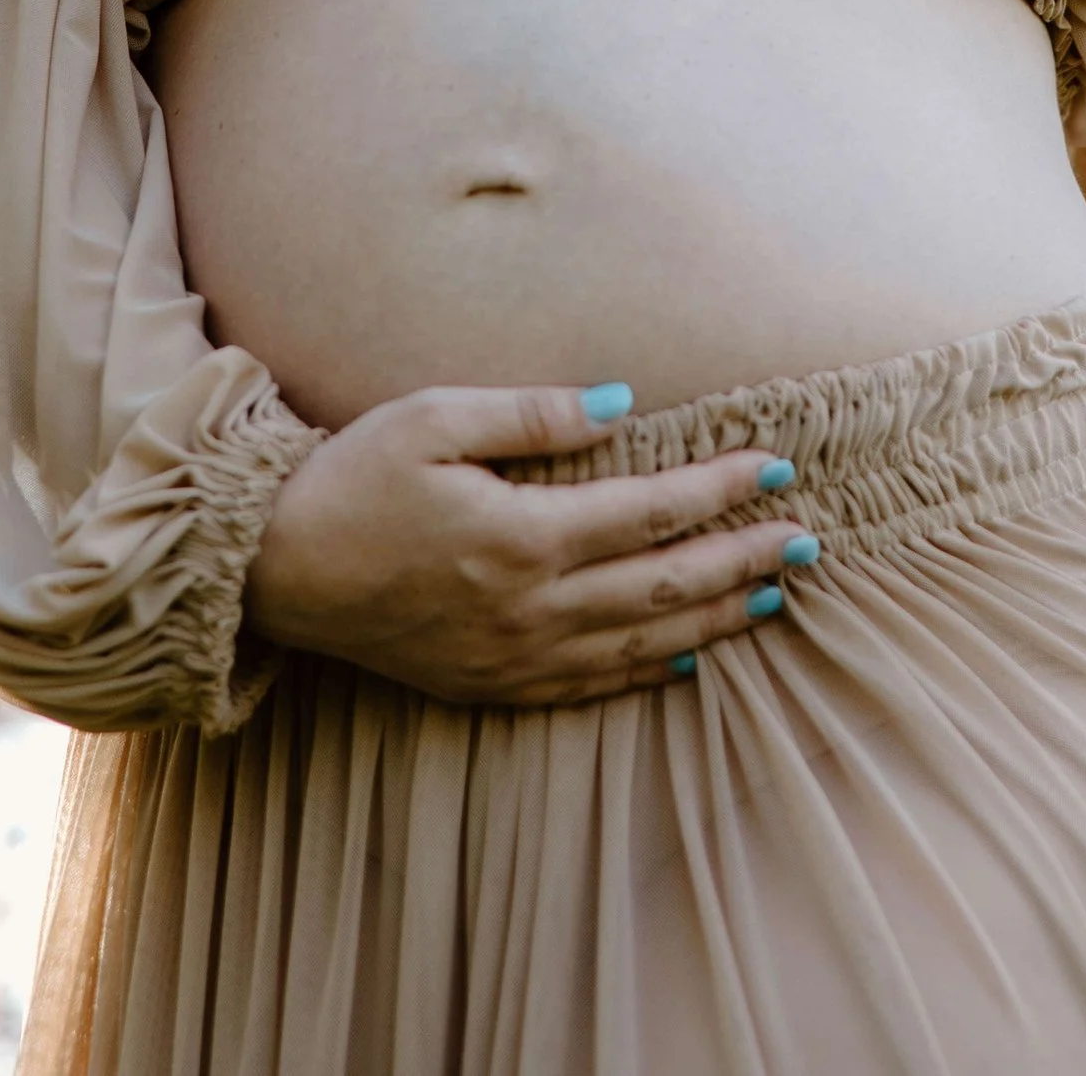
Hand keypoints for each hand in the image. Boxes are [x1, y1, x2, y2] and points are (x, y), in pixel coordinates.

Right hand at [244, 381, 817, 705]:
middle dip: (742, 559)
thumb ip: (534, 412)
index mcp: (522, 535)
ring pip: (640, 644)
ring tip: (773, 595)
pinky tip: (686, 659)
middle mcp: (529, 607)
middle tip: (808, 540)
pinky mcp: (489, 685)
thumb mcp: (435, 417)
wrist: (277, 568)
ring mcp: (512, 656)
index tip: (775, 468)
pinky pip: (590, 685)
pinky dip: (648, 672)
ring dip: (713, 619)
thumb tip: (623, 401)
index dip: (720, 489)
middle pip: (663, 584)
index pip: (651, 510)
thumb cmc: (354, 476)